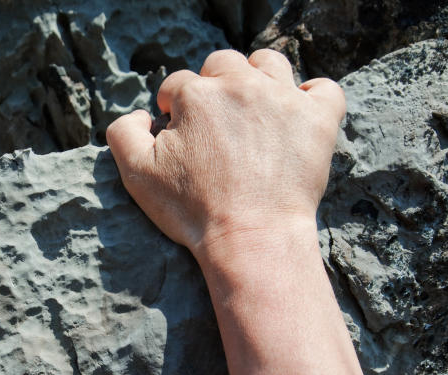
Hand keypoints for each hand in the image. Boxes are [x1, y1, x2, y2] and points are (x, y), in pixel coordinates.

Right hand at [106, 49, 344, 269]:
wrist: (251, 238)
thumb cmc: (193, 210)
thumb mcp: (137, 175)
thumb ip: (123, 133)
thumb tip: (140, 114)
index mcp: (197, 95)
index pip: (177, 86)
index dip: (173, 110)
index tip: (181, 136)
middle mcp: (240, 86)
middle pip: (222, 64)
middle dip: (213, 86)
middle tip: (215, 124)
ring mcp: (283, 98)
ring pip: (269, 62)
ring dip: (257, 78)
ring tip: (253, 110)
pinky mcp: (318, 118)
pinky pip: (324, 88)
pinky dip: (312, 97)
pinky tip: (297, 117)